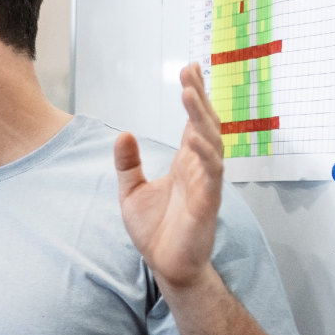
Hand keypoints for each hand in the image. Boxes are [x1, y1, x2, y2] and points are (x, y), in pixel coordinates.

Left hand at [114, 64, 226, 292]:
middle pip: (204, 124)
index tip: (190, 68)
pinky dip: (204, 154)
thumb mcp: (131, 192)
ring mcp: (205, 184)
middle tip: (191, 71)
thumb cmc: (155, 230)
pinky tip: (194, 138)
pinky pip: (211, 173)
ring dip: (201, 118)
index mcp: (183, 163)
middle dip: (199, 97)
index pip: (191, 122)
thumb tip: (123, 134)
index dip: (194, 96)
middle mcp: (198, 168)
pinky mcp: (207, 203)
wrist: (166, 265)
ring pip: (211, 143)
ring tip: (190, 93)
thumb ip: (127, 164)